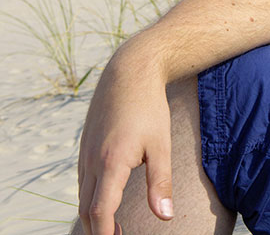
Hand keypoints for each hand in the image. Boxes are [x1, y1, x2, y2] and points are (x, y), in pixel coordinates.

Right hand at [77, 50, 173, 234]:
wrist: (129, 72)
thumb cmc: (150, 108)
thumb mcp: (161, 144)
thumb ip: (161, 182)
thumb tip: (165, 217)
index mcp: (111, 162)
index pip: (101, 212)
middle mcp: (92, 161)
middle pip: (87, 210)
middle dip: (98, 231)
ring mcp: (85, 153)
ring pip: (83, 196)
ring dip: (94, 216)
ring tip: (113, 229)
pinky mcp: (85, 146)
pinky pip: (83, 181)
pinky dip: (91, 197)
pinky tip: (107, 200)